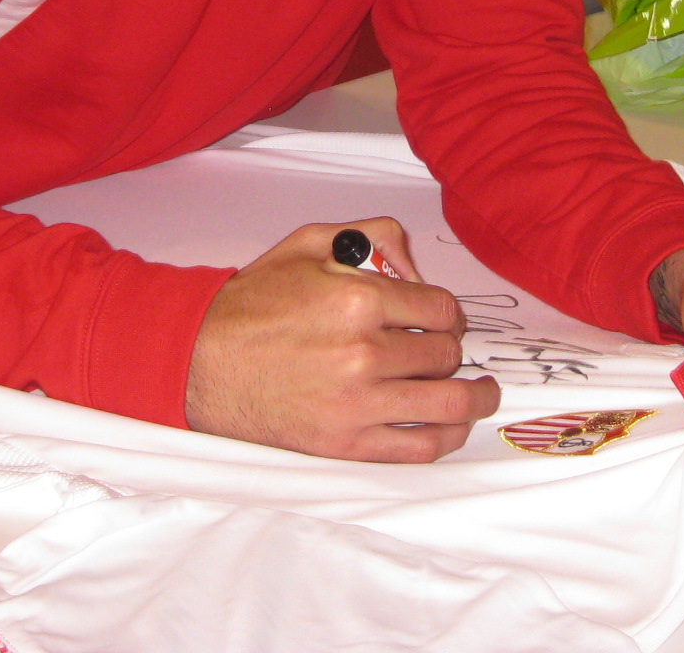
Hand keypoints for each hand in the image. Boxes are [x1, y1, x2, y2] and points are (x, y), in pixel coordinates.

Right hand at [185, 217, 500, 461]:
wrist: (200, 361)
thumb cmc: (253, 304)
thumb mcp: (309, 243)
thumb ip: (373, 236)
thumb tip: (417, 268)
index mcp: (357, 299)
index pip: (440, 309)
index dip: (449, 313)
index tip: (445, 320)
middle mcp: (363, 353)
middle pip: (446, 354)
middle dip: (451, 349)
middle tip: (443, 350)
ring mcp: (357, 404)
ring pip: (448, 404)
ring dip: (476, 398)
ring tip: (483, 394)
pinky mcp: (347, 444)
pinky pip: (420, 447)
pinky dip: (449, 437)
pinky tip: (455, 425)